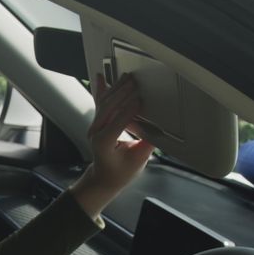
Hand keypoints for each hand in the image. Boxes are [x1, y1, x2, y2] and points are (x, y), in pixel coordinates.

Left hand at [70, 73, 154, 219]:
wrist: (104, 177)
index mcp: (104, 142)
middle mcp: (95, 132)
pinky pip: (99, 103)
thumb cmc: (120, 172)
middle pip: (108, 107)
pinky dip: (102, 89)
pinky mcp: (97, 123)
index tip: (139, 100)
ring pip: (104, 102)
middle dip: (122, 93)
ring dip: (116, 88)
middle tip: (134, 83)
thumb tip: (158, 129)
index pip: (117, 122)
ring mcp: (94, 126)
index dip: (128, 110)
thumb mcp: (138, 160)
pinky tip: (100, 77)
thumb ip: (147, 144)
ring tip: (127, 77)